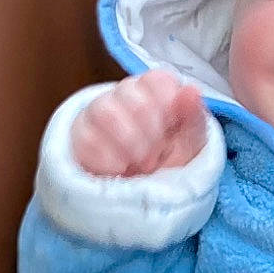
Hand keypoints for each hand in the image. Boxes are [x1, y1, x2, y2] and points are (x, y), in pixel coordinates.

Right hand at [70, 70, 209, 177]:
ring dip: (128, 143)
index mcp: (156, 90)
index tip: (171, 130)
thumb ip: (193, 118)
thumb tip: (192, 91)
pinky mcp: (80, 134)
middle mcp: (126, 94)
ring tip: (140, 165)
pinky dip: (109, 159)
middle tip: (156, 156)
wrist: (139, 193)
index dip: (167, 106)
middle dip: (149, 132)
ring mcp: (99, 111)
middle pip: (132, 93)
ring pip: (106, 110)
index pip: (158, 79)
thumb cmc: (168, 161)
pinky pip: (87, 138)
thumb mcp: (189, 145)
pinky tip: (120, 169)